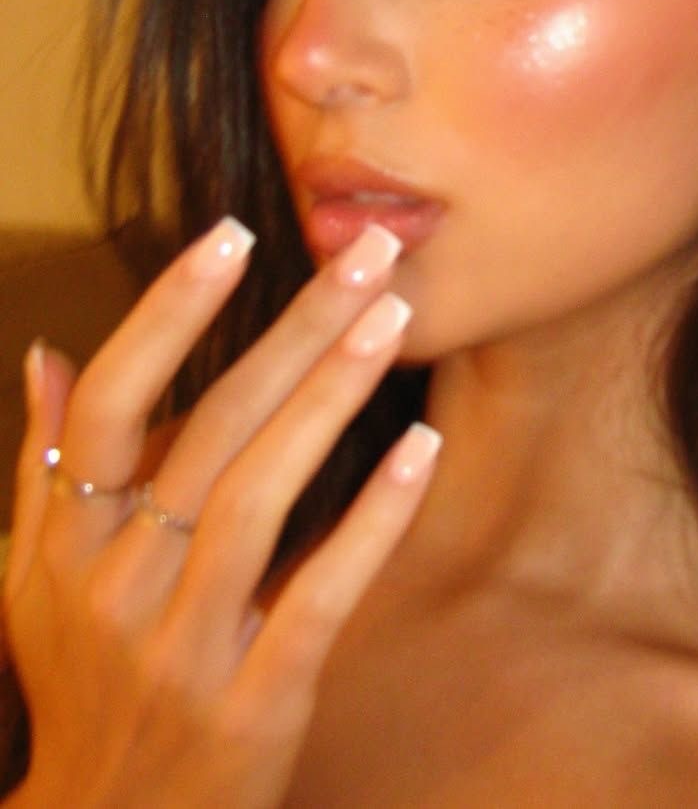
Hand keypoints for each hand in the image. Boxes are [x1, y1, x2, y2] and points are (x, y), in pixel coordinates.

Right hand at [1, 218, 438, 807]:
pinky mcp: (254, 702)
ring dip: (333, 398)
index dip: (169, 310)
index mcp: (69, 540)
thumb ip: (46, 465)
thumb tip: (48, 353)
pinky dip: (372, 517)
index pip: (112, 400)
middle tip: (364, 254)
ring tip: (392, 321)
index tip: (234, 233)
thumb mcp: (31, 579)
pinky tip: (420, 445)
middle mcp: (117, 582)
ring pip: (260, 495)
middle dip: (293, 330)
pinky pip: (319, 593)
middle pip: (210, 429)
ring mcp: (184, 645)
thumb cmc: (80, 683)